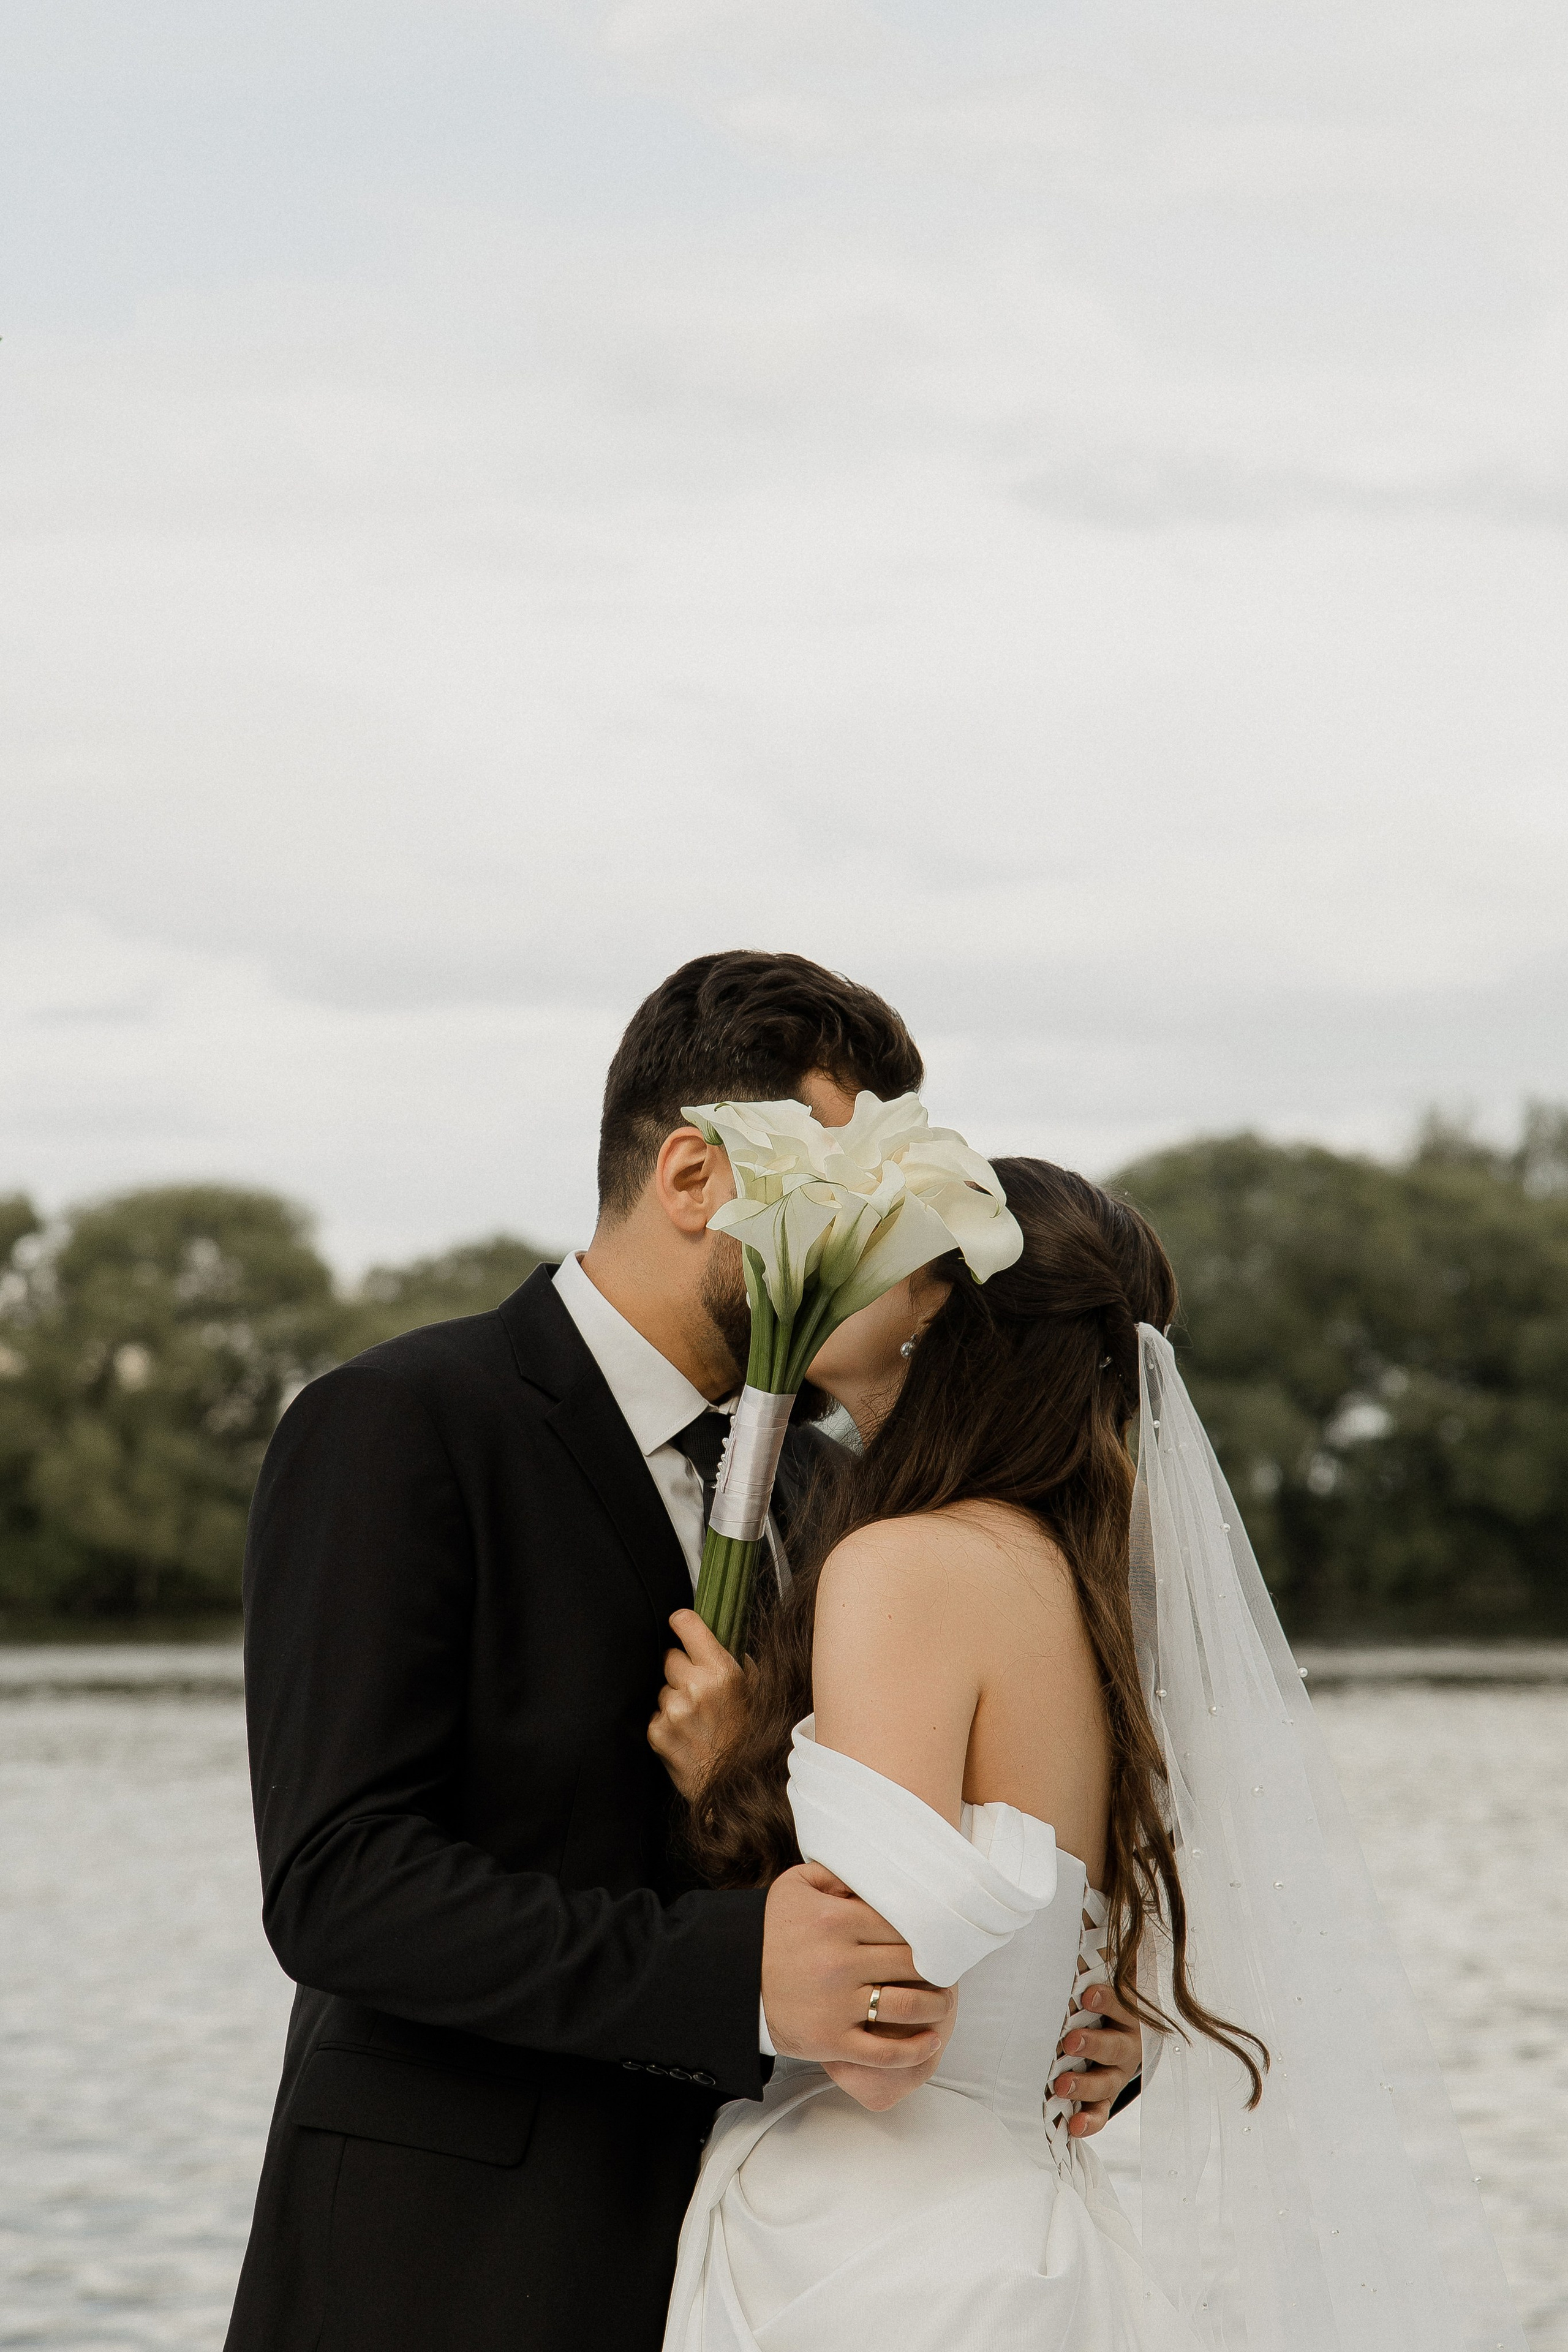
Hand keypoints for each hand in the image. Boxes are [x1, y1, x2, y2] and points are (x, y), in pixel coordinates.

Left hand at [647, 1610, 745, 1800]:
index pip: (686, 1624)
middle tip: (697, 1689)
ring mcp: (673, 1711)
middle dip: (680, 1669)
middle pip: (670, 1657)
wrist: (735, 1788)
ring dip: (673, 1697)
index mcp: (722, 1673)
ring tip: (695, 1719)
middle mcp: (695, 1688)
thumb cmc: (749, 1739)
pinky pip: (654, 1713)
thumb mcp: (756, 1694)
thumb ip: (740, 1664)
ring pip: (662, 1687)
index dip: (681, 1623)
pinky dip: (665, 1721)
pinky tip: (685, 1734)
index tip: (679, 1625)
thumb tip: (722, 1643)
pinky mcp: (657, 1732)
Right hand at [762, 1862, 956, 2112]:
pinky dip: (914, 2048)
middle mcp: (840, 1962)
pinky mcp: (831, 2041)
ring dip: (935, 2006)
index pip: (901, 1925)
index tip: (940, 1939)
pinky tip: (931, 2040)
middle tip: (949, 1970)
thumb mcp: (795, 1886)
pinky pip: (883, 2051)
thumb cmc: (771, 1930)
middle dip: (936, 1968)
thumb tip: (877, 1876)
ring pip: (906, 2006)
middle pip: (910, 1964)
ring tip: (944, 2002)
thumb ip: (837, 1873)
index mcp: (836, 1921)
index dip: (927, 1933)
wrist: (733, 1981)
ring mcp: (837, 2005)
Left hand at [1050, 1980, 1142, 2136]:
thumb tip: (1072, 1924)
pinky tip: (1074, 2126)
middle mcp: (1127, 2044)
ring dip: (1084, 2085)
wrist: (1115, 2031)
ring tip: (1061, 2085)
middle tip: (1069, 2041)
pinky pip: (1101, 2112)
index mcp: (1127, 2013)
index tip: (1088, 1995)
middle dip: (1093, 2044)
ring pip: (1106, 2082)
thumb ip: (1087, 1965)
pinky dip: (1089, 2121)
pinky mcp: (1106, 2097)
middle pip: (1115, 2046)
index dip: (1107, 2000)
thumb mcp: (1098, 1984)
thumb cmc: (1096, 2003)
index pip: (1123, 2004)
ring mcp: (1117, 2074)